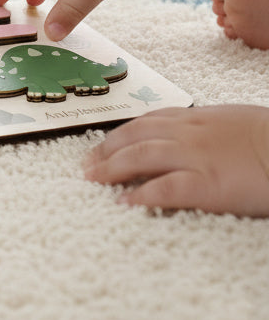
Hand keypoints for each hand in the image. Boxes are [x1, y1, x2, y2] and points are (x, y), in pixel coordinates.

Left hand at [83, 105, 268, 215]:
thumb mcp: (233, 120)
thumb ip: (208, 127)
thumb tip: (194, 135)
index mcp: (197, 117)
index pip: (146, 121)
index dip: (120, 133)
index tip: (102, 144)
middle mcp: (189, 133)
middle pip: (135, 137)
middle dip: (106, 150)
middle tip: (86, 164)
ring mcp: (195, 157)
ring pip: (140, 156)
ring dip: (111, 168)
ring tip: (93, 180)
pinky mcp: (207, 183)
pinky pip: (164, 188)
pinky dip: (140, 195)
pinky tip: (124, 203)